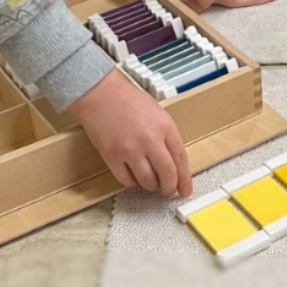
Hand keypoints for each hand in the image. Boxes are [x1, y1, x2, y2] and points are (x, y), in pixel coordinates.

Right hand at [69, 69, 191, 198]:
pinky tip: (134, 177)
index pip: (181, 159)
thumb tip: (173, 161)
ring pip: (147, 181)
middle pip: (167, 174)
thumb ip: (166, 136)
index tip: (185, 190)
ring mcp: (130, 150)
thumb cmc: (128, 100)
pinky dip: (132, 183)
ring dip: (151, 186)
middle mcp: (150, 140)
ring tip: (151, 182)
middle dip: (170, 188)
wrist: (101, 94)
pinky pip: (126, 180)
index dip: (185, 179)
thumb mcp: (158, 113)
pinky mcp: (112, 156)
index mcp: (165, 126)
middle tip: (168, 192)